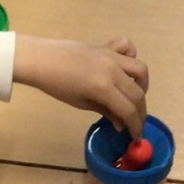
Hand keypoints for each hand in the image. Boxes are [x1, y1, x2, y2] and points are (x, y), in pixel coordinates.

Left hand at [13, 35, 147, 135]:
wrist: (41, 59)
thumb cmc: (56, 85)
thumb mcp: (81, 103)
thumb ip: (106, 112)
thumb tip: (122, 125)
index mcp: (103, 87)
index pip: (129, 110)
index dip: (136, 126)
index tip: (136, 137)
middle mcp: (113, 70)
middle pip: (138, 93)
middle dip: (140, 112)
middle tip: (136, 123)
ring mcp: (111, 56)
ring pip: (140, 69)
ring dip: (142, 85)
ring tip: (134, 96)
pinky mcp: (107, 46)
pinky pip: (128, 48)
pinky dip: (131, 57)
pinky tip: (124, 69)